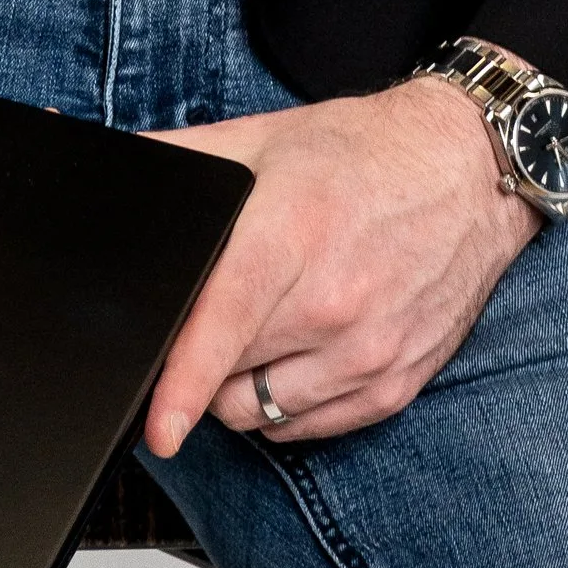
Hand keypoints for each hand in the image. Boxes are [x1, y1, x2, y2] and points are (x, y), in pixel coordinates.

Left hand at [142, 75, 534, 452]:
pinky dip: (285, 404)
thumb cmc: (362, 153)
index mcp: (294, 232)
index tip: (159, 428)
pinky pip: (308, 426)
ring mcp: (371, 350)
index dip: (185, 381)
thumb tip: (98, 166)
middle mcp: (337, 301)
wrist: (469, 171)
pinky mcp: (395, 384)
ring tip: (255, 330)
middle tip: (208, 316)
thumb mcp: (262, 138)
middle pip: (229, 374)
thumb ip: (179, 161)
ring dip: (239, 388)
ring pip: (263, 412)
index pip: (227, 323)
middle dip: (199, 358)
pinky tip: (294, 352)